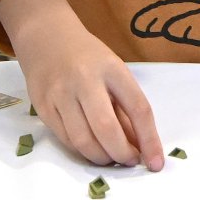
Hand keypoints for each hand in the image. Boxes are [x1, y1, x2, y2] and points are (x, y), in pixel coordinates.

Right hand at [0, 0, 163, 170]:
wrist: (46, 36)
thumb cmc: (87, 57)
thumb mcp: (114, 72)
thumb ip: (126, 108)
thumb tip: (141, 147)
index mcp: (112, 68)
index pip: (138, 108)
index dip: (150, 140)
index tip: (156, 162)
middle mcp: (85, 80)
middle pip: (107, 128)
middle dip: (122, 154)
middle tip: (129, 161)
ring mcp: (60, 94)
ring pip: (83, 140)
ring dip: (102, 158)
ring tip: (110, 157)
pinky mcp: (43, 107)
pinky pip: (66, 140)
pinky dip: (82, 151)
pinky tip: (91, 148)